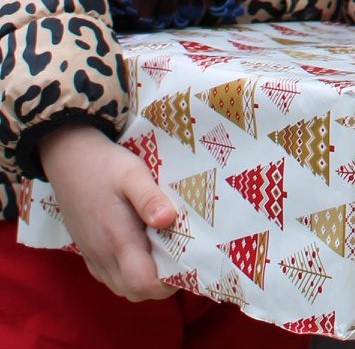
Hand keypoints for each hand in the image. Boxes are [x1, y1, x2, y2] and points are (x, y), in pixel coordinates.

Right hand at [38, 122, 177, 301]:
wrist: (69, 160)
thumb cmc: (106, 165)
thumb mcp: (132, 174)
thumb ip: (149, 198)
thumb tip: (168, 219)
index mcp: (117, 240)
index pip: (142, 283)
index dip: (168, 282)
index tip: (187, 261)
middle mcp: (103, 255)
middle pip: (134, 291)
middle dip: (161, 284)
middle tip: (181, 256)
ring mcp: (93, 256)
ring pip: (122, 287)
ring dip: (146, 279)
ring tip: (167, 251)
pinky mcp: (88, 251)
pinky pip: (111, 277)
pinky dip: (130, 273)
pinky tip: (144, 247)